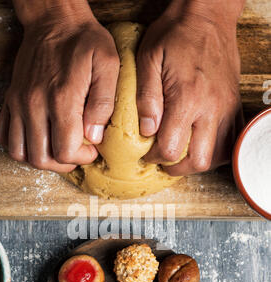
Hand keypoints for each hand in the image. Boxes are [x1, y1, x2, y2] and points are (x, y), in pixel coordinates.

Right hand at [0, 3, 119, 171]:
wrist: (54, 20)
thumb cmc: (84, 41)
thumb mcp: (107, 64)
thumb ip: (103, 103)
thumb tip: (94, 135)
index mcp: (61, 99)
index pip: (65, 151)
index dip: (81, 157)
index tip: (92, 149)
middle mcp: (35, 104)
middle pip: (41, 158)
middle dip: (63, 163)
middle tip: (76, 153)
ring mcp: (19, 103)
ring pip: (20, 152)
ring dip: (40, 158)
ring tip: (57, 150)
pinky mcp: (11, 99)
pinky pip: (4, 135)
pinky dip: (19, 145)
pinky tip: (36, 139)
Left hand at [136, 1, 243, 175]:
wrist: (208, 14)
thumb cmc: (175, 34)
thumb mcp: (149, 58)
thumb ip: (146, 97)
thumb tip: (146, 130)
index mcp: (187, 98)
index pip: (170, 149)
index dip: (154, 157)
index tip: (146, 152)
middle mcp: (211, 108)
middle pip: (198, 161)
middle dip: (177, 168)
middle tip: (163, 160)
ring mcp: (226, 108)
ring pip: (218, 156)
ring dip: (197, 161)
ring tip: (181, 153)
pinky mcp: (233, 105)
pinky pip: (230, 141)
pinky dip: (215, 149)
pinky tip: (199, 142)